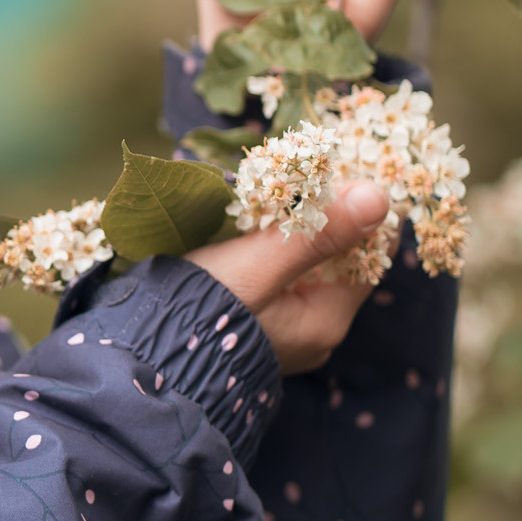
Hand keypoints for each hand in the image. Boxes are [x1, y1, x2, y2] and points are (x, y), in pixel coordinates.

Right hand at [185, 180, 388, 373]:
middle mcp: (315, 331)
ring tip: (283, 185)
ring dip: (301, 227)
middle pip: (342, 258)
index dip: (363, 207)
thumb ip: (316, 232)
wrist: (142, 355)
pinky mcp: (258, 324)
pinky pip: (284, 277)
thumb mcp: (256, 265)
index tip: (346, 165)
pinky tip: (259, 222)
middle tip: (310, 167)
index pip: (372, 252)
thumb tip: (378, 196)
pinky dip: (278, 247)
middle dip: (329, 213)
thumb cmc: (195, 309)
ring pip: (311, 265)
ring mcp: (287, 332)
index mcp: (326, 320)